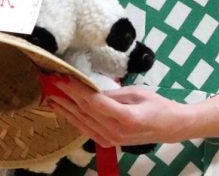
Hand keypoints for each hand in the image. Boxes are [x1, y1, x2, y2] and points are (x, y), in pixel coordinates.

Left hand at [49, 79, 187, 147]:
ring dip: (64, 107)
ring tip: (49, 94)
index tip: (62, 76)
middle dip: (65, 95)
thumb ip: (113, 94)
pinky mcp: (107, 142)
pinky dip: (72, 118)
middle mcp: (115, 132)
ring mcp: (110, 140)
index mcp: (126, 117)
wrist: (169, 127)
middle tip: (50, 80)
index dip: (75, 89)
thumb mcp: (137, 92)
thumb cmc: (157, 105)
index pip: (93, 102)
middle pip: (84, 111)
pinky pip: (85, 129)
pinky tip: (62, 109)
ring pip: (81, 122)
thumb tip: (90, 90)